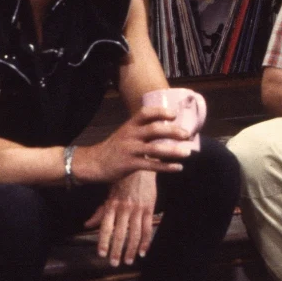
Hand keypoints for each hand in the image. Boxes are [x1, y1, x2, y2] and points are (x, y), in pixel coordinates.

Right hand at [74, 105, 193, 183]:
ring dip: (173, 151)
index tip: (174, 114)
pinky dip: (166, 167)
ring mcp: (130, 150)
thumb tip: (165, 129)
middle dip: (173, 131)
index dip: (161, 112)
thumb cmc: (114, 148)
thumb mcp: (125, 133)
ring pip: (155, 148)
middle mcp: (130, 135)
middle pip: (154, 129)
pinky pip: (151, 165)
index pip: (146, 113)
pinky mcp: (130, 164)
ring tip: (187, 153)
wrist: (94, 163)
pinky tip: (178, 168)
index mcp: (130, 125)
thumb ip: (141, 130)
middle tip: (187, 134)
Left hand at [85, 170, 156, 266]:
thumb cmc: (122, 181)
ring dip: (131, 249)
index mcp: (112, 205)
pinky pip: (147, 228)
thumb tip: (87, 225)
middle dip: (116, 250)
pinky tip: (143, 252)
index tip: (101, 254)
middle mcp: (124, 209)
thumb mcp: (109, 195)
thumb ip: (100, 212)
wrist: (140, 166)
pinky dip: (146, 241)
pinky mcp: (149, 209)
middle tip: (114, 263)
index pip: (106, 227)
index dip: (103, 241)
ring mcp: (138, 209)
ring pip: (134, 234)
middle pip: (120, 234)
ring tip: (128, 261)